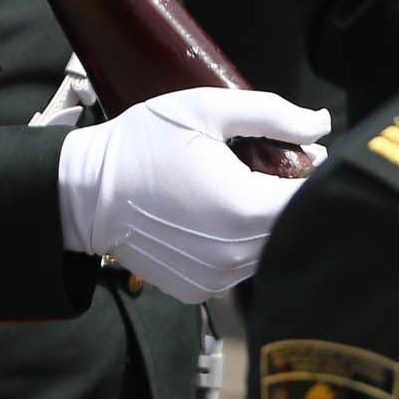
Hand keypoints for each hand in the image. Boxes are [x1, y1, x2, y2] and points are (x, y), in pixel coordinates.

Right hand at [56, 87, 325, 301]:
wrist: (80, 192)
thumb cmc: (136, 146)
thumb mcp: (199, 109)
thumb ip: (269, 112)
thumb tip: (318, 123)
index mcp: (247, 208)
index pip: (313, 198)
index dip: (311, 173)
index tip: (293, 154)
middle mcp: (239, 253)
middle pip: (293, 225)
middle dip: (283, 195)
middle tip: (252, 166)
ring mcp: (220, 278)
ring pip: (268, 248)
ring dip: (257, 221)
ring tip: (221, 190)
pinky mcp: (201, 289)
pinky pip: (237, 267)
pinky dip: (230, 243)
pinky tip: (201, 218)